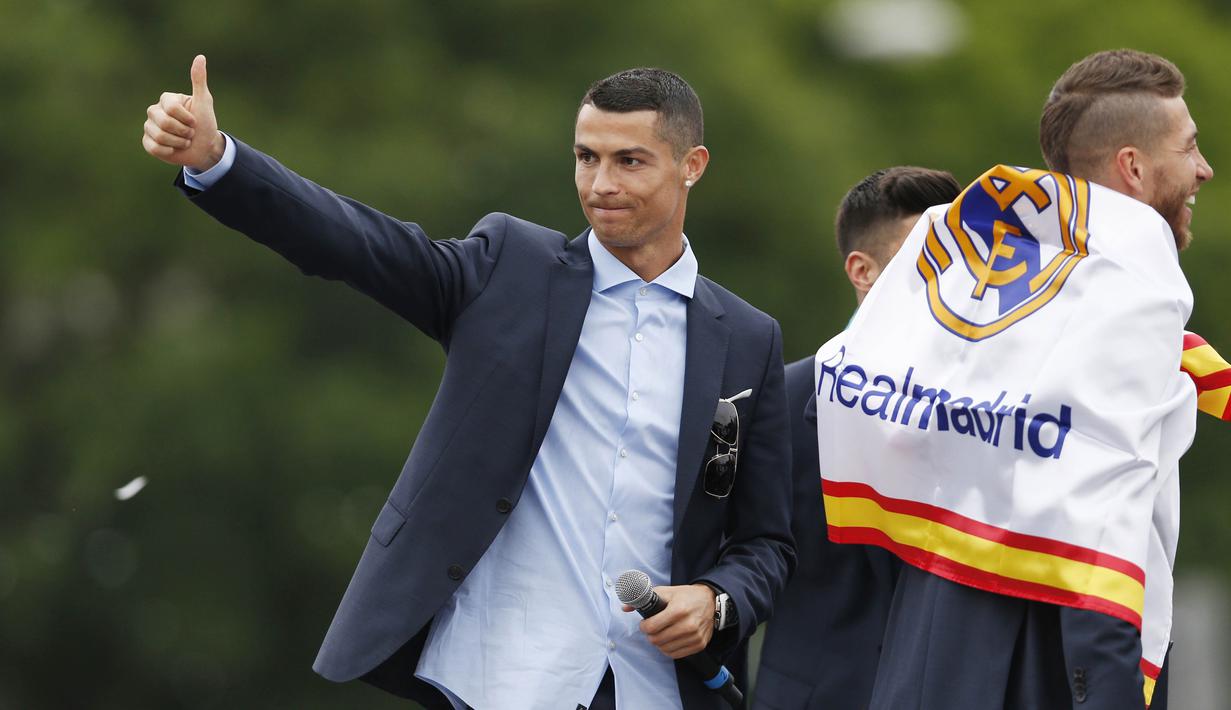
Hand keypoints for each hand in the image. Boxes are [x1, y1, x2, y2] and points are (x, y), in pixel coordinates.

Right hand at [142, 54, 223, 170]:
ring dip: (178, 143)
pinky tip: (173, 149)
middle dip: (183, 131)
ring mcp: (149, 127)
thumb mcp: (204, 102)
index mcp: (167, 99)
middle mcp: (154, 111)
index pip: (171, 108)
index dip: (187, 118)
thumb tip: (200, 57)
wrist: (204, 147)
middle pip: (164, 122)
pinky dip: (168, 151)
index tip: (195, 121)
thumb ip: (199, 81)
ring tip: (184, 141)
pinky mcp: (148, 142)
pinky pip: (154, 147)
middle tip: (190, 133)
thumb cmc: (205, 123)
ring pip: (159, 136)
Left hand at [624, 583, 714, 658]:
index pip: (652, 627)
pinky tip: (669, 640)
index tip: (645, 623)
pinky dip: (668, 649)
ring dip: (659, 643)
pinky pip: (676, 654)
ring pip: (665, 649)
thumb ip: (644, 599)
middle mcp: (688, 625)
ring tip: (661, 634)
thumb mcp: (666, 592)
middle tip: (652, 629)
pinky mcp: (699, 644)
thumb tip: (625, 607)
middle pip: (657, 640)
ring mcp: (695, 636)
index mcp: (678, 610)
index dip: (644, 626)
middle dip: (650, 635)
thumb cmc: (685, 596)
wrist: (710, 601)